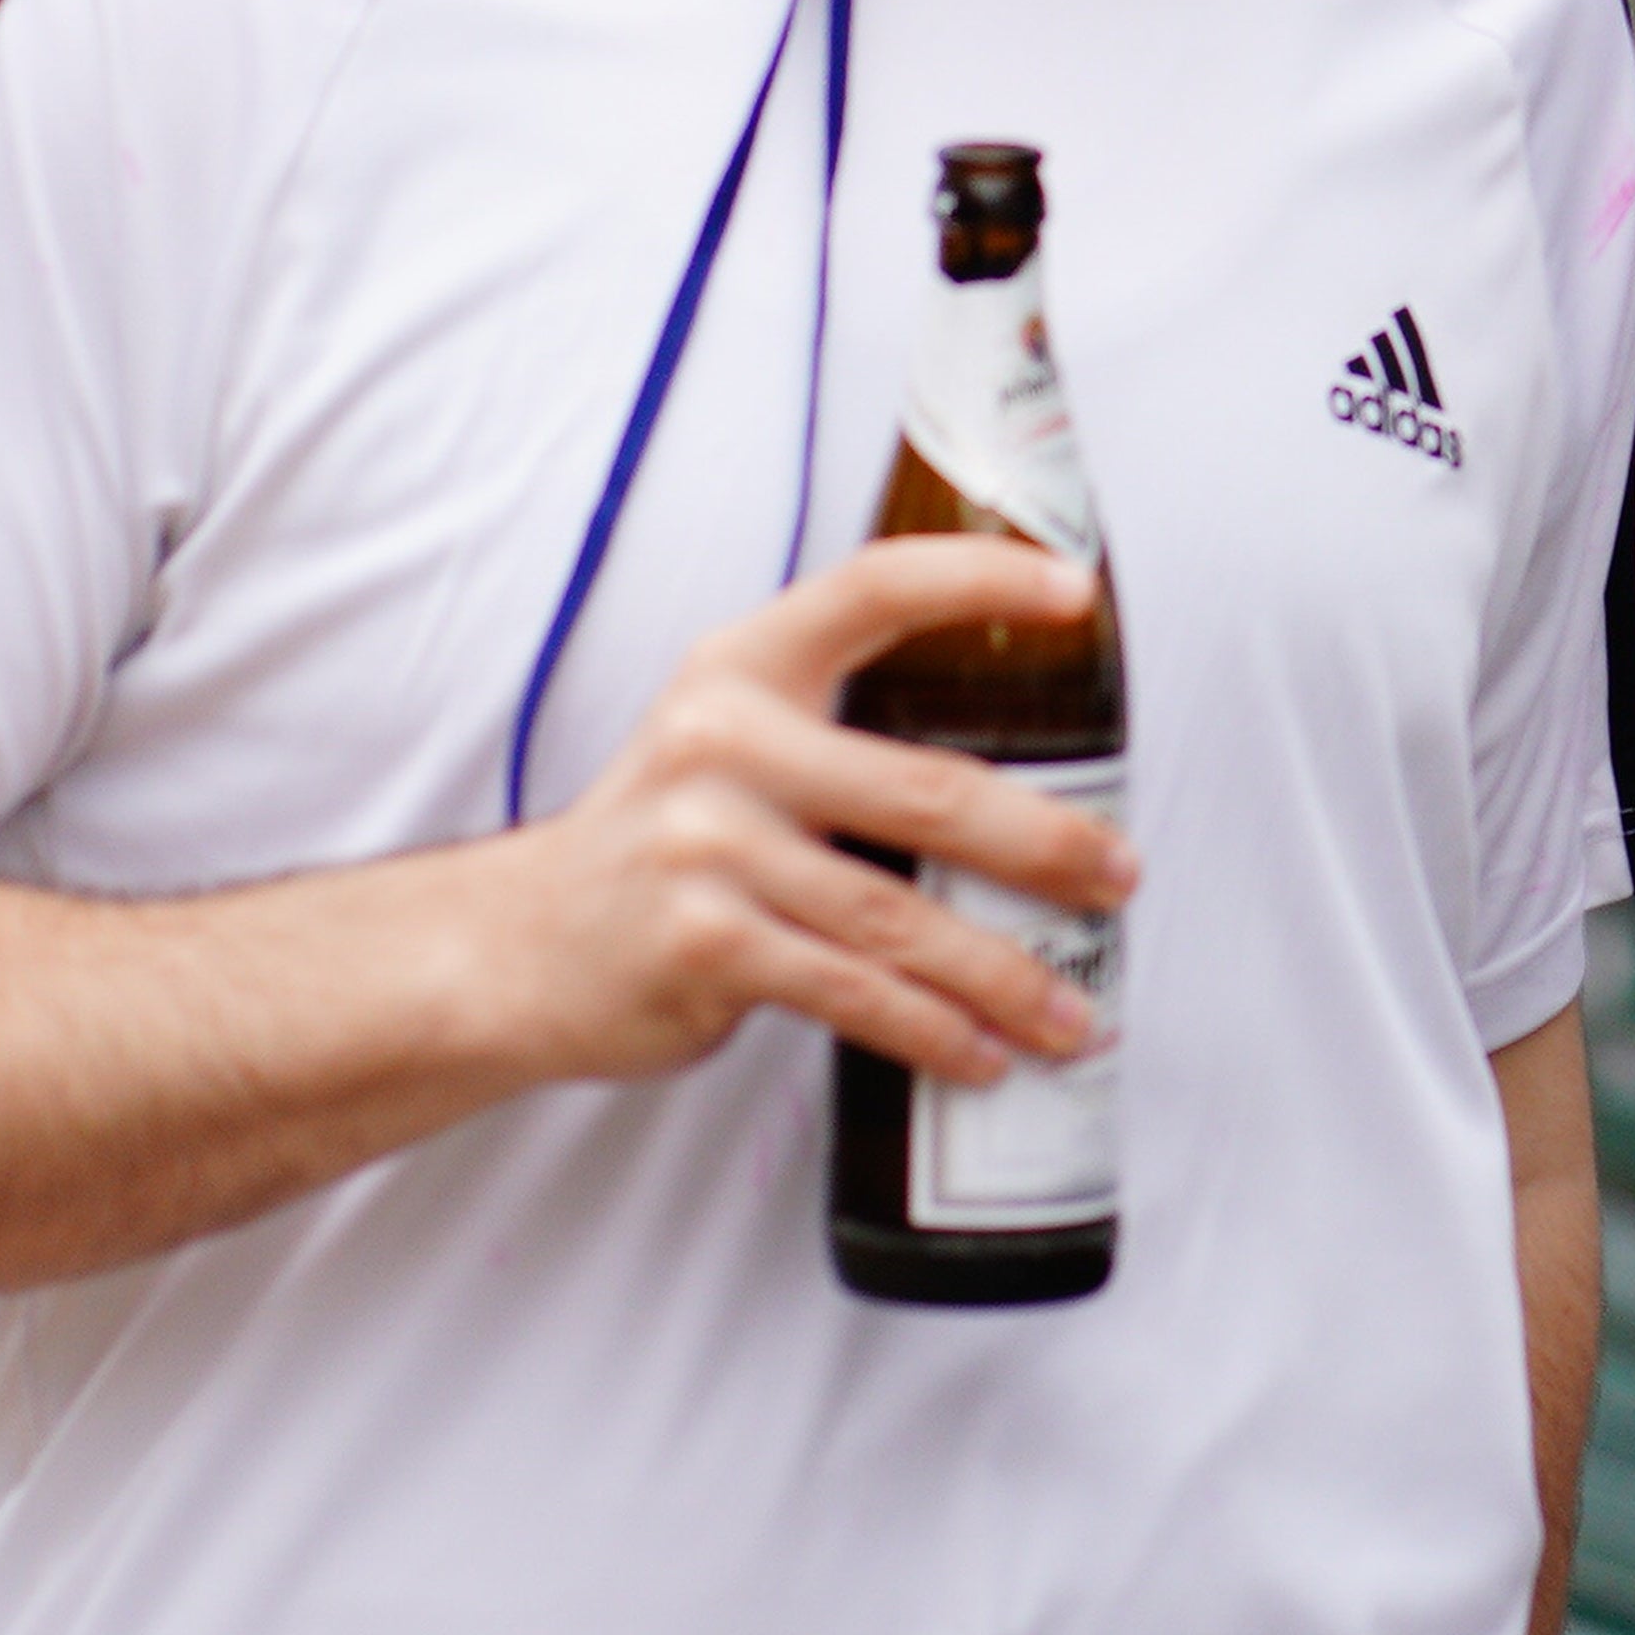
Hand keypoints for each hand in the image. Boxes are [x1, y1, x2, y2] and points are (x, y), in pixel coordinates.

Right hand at [468, 537, 1130, 1094]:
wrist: (516, 946)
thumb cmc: (661, 840)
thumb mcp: (724, 741)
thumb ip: (837, 730)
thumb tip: (1015, 778)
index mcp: (743, 667)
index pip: (877, 589)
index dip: (982, 579)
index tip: (1080, 593)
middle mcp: (723, 743)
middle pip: (929, 789)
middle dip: (1046, 845)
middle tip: (1118, 877)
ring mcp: (708, 847)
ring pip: (901, 917)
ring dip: (1004, 974)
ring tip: (1074, 1010)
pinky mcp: (703, 945)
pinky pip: (851, 992)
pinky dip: (930, 1031)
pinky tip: (984, 1054)